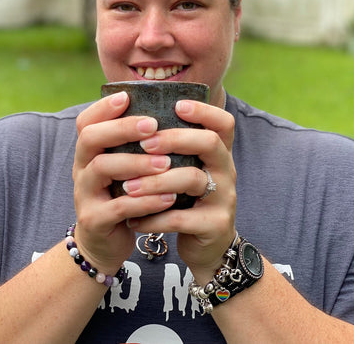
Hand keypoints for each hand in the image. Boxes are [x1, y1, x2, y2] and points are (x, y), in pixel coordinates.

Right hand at [73, 91, 175, 272]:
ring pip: (102, 168)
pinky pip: (118, 207)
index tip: (127, 97)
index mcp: (89, 152)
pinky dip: (145, 201)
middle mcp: (81, 169)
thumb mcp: (124, 168)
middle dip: (122, 128)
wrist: (105, 243)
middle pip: (90, 138)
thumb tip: (166, 112)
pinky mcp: (94, 221)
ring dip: (136, 163)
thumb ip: (134, 145)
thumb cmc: (122, 195)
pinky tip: (169, 197)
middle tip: (153, 125)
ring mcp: (84, 195)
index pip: (86, 122)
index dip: (103, 107)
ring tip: (166, 163)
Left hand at [124, 99, 236, 280]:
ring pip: (192, 179)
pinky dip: (153, 218)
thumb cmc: (188, 200)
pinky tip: (133, 220)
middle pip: (209, 142)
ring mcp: (224, 198)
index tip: (177, 105)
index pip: (223, 122)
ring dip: (155, 181)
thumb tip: (134, 119)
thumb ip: (173, 150)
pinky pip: (181, 218)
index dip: (204, 110)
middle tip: (144, 144)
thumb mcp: (186, 170)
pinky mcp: (215, 225)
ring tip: (127, 187)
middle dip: (174, 138)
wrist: (208, 248)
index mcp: (218, 154)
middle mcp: (226, 171)